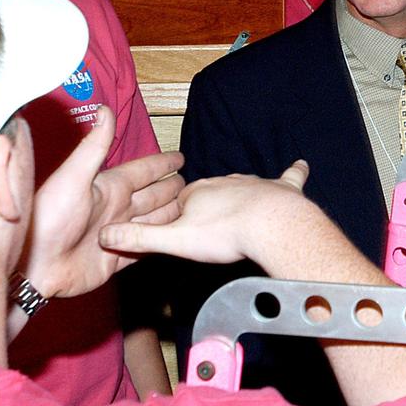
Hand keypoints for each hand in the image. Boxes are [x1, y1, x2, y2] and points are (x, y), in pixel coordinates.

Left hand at [25, 106, 183, 298]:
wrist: (33, 267)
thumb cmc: (48, 219)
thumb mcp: (73, 177)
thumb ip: (93, 147)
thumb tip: (105, 109)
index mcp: (109, 187)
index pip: (145, 171)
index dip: (163, 164)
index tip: (180, 157)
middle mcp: (116, 209)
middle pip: (154, 195)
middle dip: (172, 188)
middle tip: (190, 183)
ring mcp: (119, 234)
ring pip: (155, 220)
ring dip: (171, 213)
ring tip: (190, 207)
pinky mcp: (117, 259)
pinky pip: (146, 247)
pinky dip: (160, 240)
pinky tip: (172, 237)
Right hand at [99, 160, 314, 265]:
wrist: (270, 226)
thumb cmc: (224, 234)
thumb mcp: (173, 240)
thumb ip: (140, 237)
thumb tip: (103, 235)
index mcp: (197, 193)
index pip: (180, 203)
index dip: (179, 219)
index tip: (180, 233)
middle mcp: (225, 181)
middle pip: (211, 194)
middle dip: (208, 207)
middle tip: (210, 229)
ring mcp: (255, 183)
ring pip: (243, 186)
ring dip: (240, 197)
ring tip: (238, 215)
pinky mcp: (282, 188)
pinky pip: (290, 176)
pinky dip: (295, 172)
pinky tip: (302, 164)